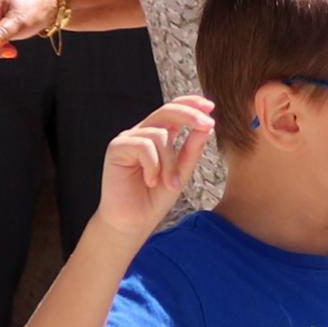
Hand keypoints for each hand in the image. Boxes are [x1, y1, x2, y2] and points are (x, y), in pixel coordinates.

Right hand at [93, 96, 215, 238]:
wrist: (133, 222)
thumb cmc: (155, 199)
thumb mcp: (181, 172)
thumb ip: (192, 150)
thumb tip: (207, 125)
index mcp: (157, 135)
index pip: (173, 110)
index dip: (191, 103)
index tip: (211, 106)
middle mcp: (142, 133)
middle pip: (166, 111)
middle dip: (190, 116)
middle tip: (208, 125)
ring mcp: (128, 139)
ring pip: (159, 135)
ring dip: (170, 163)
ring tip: (170, 184)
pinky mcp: (116, 148)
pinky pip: (144, 146)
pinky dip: (153, 166)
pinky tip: (150, 182)